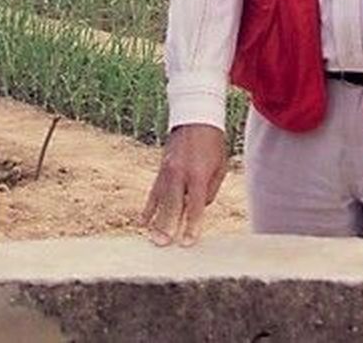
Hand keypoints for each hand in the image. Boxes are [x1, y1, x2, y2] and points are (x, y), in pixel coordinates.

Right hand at [141, 124, 226, 246]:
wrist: (196, 119)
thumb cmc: (213, 145)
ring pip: (160, 201)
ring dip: (156, 221)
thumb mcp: (220, 167)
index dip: (192, 226)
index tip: (187, 242)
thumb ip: (209, 191)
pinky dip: (148, 207)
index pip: (195, 206)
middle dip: (168, 227)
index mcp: (198, 175)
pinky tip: (143, 221)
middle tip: (163, 244)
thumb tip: (197, 208)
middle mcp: (180, 174)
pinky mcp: (161, 170)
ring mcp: (168, 172)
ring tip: (152, 239)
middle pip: (173, 206)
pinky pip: (154, 192)